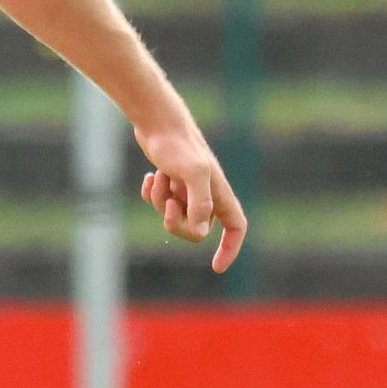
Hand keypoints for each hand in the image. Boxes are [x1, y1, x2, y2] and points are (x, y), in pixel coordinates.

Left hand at [137, 125, 245, 270]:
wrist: (157, 121)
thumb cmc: (177, 144)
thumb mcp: (193, 173)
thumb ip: (200, 203)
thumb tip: (202, 232)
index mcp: (219, 193)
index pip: (236, 227)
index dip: (230, 248)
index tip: (216, 267)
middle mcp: (206, 193)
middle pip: (198, 230)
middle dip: (178, 223)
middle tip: (168, 205)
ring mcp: (186, 188)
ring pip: (174, 216)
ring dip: (161, 202)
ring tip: (159, 177)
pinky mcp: (168, 181)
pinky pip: (159, 203)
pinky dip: (152, 193)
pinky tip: (150, 176)